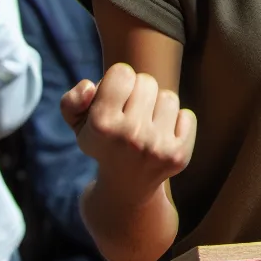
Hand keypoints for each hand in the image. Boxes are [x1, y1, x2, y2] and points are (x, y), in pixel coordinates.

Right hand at [61, 63, 195, 205]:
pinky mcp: (178, 155)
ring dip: (158, 108)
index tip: (114, 101)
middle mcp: (129, 136)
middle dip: (139, 93)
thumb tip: (88, 87)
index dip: (118, 82)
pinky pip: (188, 116)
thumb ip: (72, 101)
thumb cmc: (103, 143)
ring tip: (145, 128)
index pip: (122, 72)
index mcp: (101, 125)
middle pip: (147, 81)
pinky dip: (178, 123)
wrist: (124, 188)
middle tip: (130, 116)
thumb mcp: (78, 124)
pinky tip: (162, 139)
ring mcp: (156, 147)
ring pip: (169, 97)